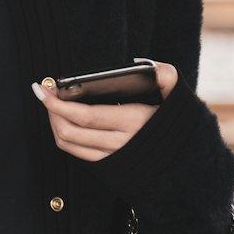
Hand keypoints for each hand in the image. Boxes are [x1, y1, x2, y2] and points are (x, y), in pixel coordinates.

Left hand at [31, 61, 177, 161]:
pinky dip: (66, 137)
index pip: (86, 116)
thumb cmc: (181, 127)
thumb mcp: (178, 97)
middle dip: (51, 111)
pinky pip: (79, 154)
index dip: (58, 103)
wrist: (190, 167)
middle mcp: (121, 145)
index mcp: (134, 123)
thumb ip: (166, 77)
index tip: (42, 88)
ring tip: (52, 105)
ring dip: (55, 124)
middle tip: (43, 93)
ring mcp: (115, 160)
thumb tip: (145, 64)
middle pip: (71, 132)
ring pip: (70, 145)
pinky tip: (65, 121)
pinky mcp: (110, 169)